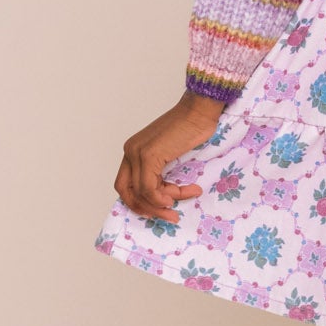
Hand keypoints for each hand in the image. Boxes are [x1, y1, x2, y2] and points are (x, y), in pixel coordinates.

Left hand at [114, 90, 224, 222]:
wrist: (199, 111)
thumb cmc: (191, 129)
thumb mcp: (170, 155)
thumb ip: (161, 172)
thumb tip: (163, 196)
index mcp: (132, 150)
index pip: (126, 185)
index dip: (139, 202)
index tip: (159, 208)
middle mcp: (130, 151)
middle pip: (126, 192)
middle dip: (146, 209)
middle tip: (168, 215)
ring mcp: (137, 153)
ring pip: (140, 193)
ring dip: (160, 204)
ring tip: (179, 202)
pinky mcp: (148, 156)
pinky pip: (149, 188)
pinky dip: (162, 197)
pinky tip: (177, 196)